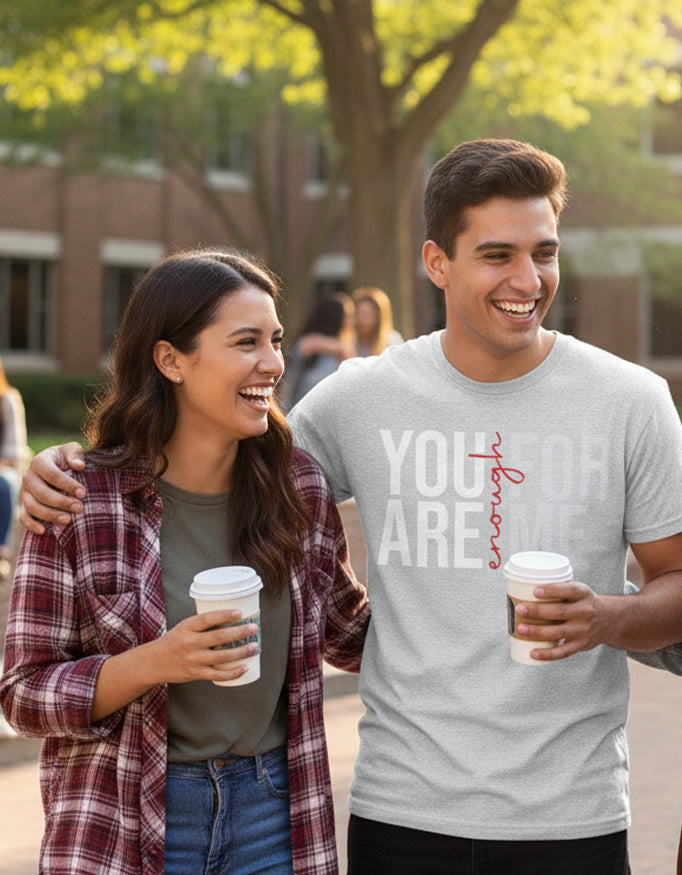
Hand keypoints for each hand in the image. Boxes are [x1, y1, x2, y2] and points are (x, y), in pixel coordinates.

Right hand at [19, 443, 86, 533]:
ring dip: (51, 515)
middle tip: (80, 508)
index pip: (52, 475)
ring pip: (33, 507)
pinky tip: (44, 531)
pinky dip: (32, 525)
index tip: (83, 493)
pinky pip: (24, 517)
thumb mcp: (72, 450)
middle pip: (42, 493)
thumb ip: (75, 454)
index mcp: (40, 462)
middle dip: (62, 502)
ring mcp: (24, 492)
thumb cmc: (66, 458)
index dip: (68, 485)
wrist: (56, 466)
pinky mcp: (23, 505)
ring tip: (68, 520)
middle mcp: (28, 477)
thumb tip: (79, 465)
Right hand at [91, 610, 259, 720]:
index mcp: (186, 627)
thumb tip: (231, 619)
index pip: (207, 619)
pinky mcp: (195, 674)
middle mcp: (189, 643)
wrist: (153, 663)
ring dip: (241, 652)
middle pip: (219, 637)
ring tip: (254, 647)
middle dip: (239, 632)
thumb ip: (203, 625)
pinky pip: (217, 675)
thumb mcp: (184, 627)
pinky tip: (244, 668)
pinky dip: (232, 672)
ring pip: (221, 656)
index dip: (224, 615)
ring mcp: (193, 660)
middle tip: (254, 628)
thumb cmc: (174, 641)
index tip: (240, 612)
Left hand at [513, 581, 607, 661]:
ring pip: (559, 632)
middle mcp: (585, 611)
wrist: (608, 620)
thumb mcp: (577, 590)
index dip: (552, 591)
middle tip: (519, 609)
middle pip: (560, 612)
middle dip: (538, 611)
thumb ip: (558, 588)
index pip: (569, 590)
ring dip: (538, 631)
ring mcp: (583, 630)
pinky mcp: (581, 645)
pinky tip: (533, 652)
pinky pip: (563, 652)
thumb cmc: (582, 602)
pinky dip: (547, 654)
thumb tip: (522, 587)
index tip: (535, 591)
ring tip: (520, 629)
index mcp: (583, 594)